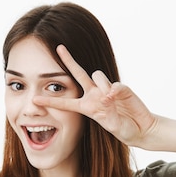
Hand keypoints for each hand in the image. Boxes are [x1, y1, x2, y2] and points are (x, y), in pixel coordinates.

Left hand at [33, 44, 157, 147]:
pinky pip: (114, 84)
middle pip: (79, 74)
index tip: (35, 100)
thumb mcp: (111, 125)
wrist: (141, 128)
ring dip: (101, 86)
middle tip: (59, 47)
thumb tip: (106, 94)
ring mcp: (107, 90)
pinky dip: (115, 90)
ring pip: (97, 76)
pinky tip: (117, 98)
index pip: (65, 103)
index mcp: (87, 107)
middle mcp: (95, 95)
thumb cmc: (123, 129)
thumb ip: (107, 111)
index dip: (51, 102)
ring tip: (111, 101)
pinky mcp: (121, 88)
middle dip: (69, 60)